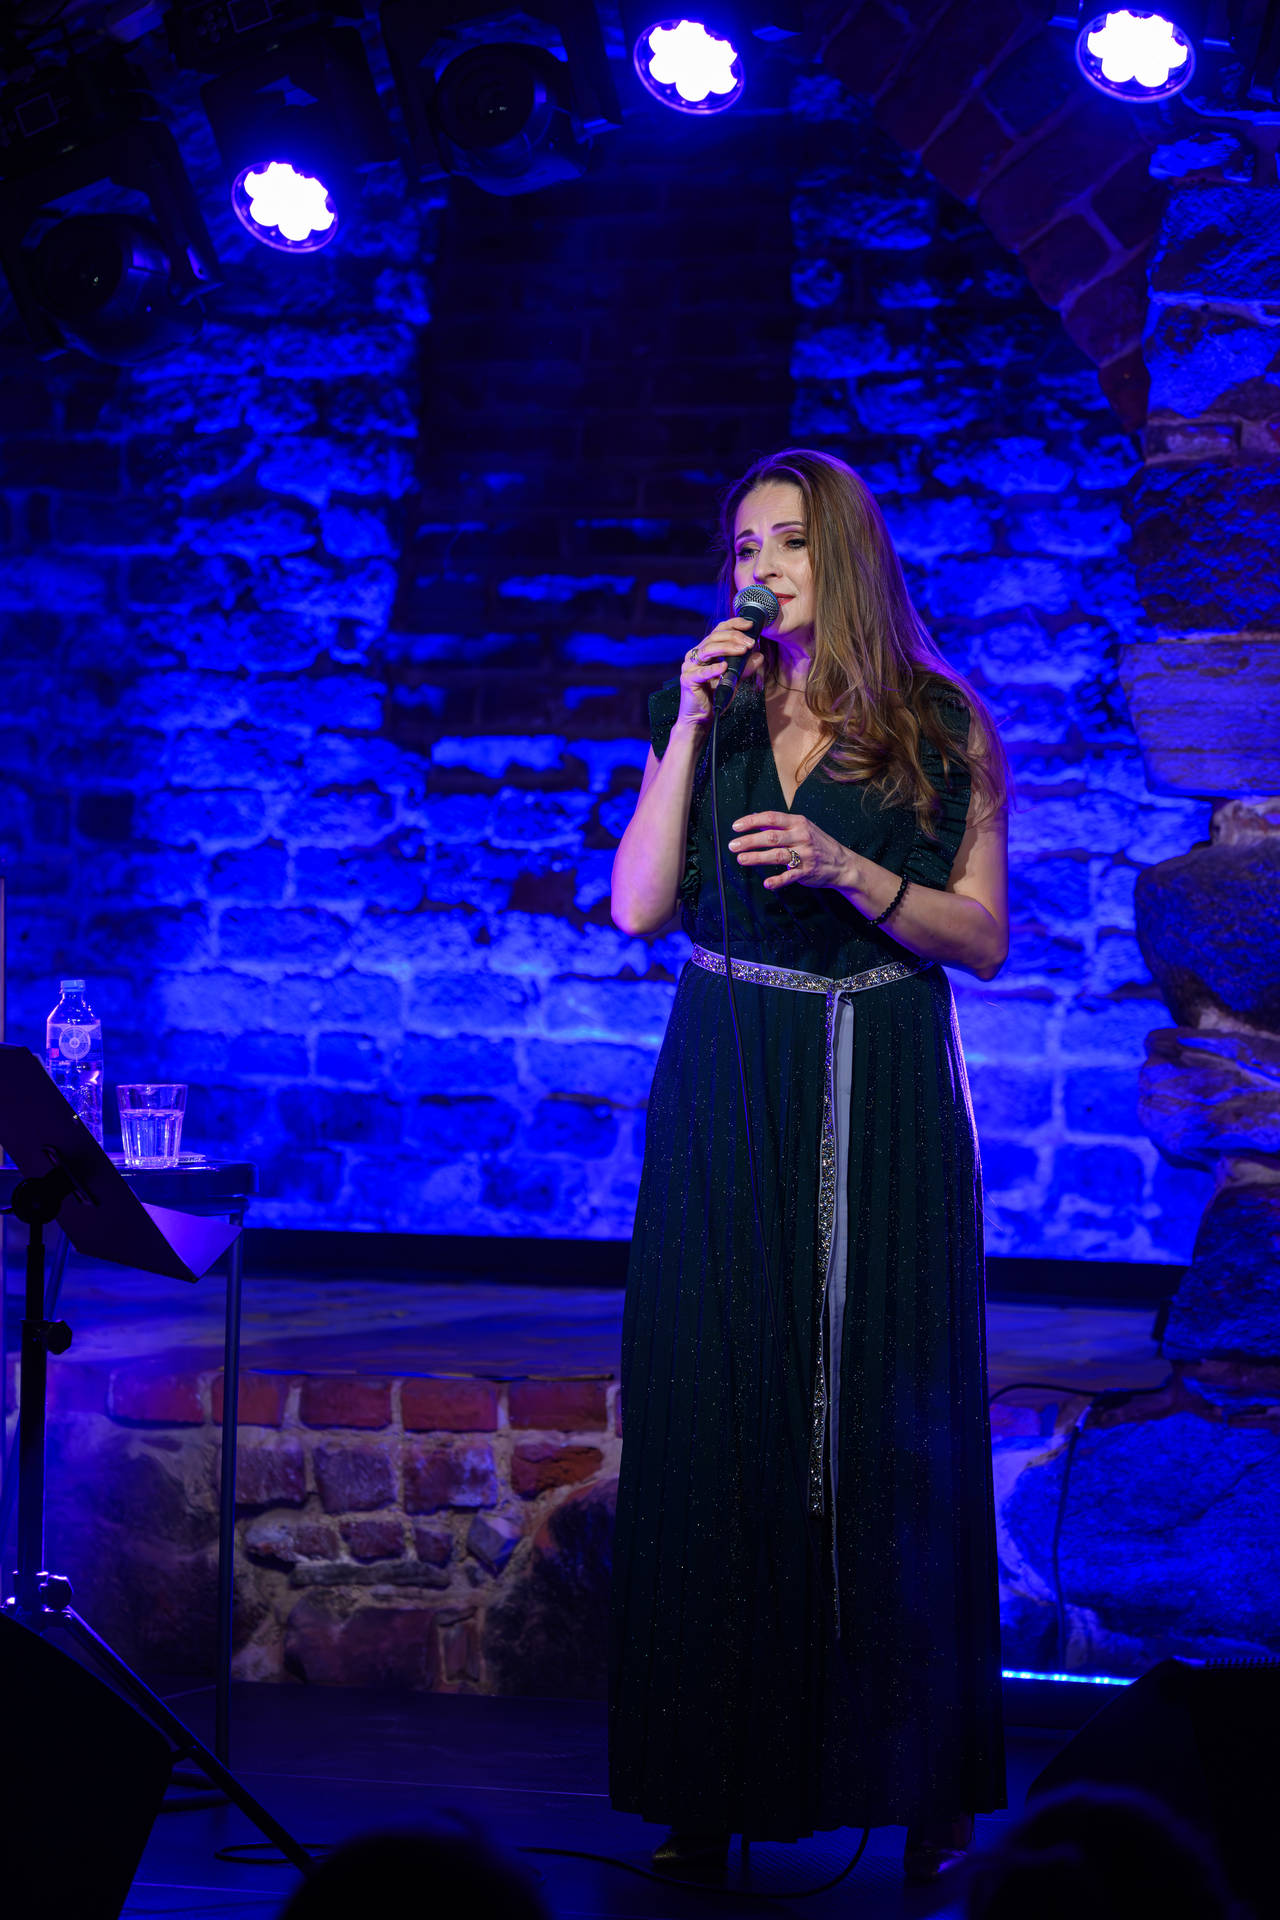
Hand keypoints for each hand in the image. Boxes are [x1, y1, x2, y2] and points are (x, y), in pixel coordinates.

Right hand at [676, 619, 763, 726]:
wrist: (701, 718)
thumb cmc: (715, 696)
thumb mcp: (734, 679)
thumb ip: (744, 667)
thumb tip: (759, 655)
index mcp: (705, 650)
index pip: (719, 630)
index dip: (734, 624)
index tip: (750, 625)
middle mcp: (695, 655)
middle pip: (715, 637)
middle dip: (735, 637)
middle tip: (751, 643)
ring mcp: (689, 666)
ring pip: (708, 649)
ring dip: (727, 648)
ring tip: (743, 650)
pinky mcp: (687, 679)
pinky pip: (701, 672)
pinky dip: (714, 669)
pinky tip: (724, 667)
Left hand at [728, 811, 855, 892]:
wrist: (842, 863)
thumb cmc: (817, 843)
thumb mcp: (802, 828)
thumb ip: (779, 824)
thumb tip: (753, 818)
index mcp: (798, 823)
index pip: (771, 818)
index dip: (751, 822)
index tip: (736, 827)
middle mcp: (802, 836)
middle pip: (771, 837)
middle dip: (750, 841)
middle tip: (733, 846)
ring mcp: (805, 854)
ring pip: (777, 855)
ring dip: (757, 858)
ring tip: (741, 859)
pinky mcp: (807, 871)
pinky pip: (790, 876)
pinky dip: (778, 881)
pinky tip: (767, 884)